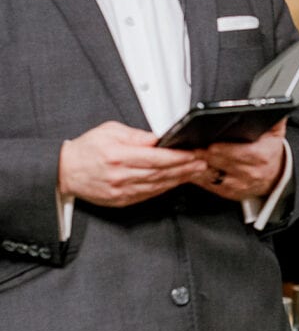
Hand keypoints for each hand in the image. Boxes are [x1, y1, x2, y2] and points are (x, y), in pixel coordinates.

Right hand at [59, 121, 207, 206]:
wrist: (65, 171)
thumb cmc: (86, 149)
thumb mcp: (110, 131)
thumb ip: (136, 135)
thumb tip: (159, 138)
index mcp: (118, 155)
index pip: (155, 158)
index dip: (177, 157)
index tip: (193, 153)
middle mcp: (121, 175)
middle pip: (160, 173)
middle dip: (185, 168)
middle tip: (202, 162)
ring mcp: (121, 190)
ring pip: (157, 185)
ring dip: (179, 179)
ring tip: (195, 171)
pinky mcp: (121, 200)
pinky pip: (148, 194)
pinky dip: (164, 188)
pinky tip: (175, 182)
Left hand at [193, 119, 287, 201]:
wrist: (273, 177)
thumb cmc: (270, 153)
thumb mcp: (276, 134)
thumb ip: (274, 118)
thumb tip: (270, 104)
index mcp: (260, 156)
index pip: (240, 153)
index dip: (224, 149)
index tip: (211, 144)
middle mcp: (249, 172)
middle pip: (222, 163)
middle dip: (206, 155)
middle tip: (193, 147)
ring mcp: (237, 184)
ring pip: (212, 175)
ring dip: (199, 166)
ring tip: (189, 156)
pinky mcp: (226, 192)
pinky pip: (208, 184)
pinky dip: (197, 176)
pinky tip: (190, 167)